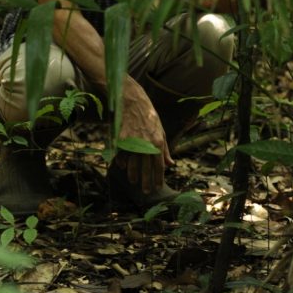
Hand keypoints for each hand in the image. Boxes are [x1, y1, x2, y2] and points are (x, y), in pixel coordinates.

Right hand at [116, 76, 173, 193]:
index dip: (158, 177)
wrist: (134, 102)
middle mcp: (146, 142)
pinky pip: (122, 153)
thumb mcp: (161, 131)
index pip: (159, 165)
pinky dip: (122, 161)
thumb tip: (170, 164)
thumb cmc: (149, 117)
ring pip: (133, 163)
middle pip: (146, 167)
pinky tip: (122, 168)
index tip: (157, 187)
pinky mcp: (123, 137)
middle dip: (146, 181)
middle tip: (146, 191)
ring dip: (133, 174)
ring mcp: (134, 141)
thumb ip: (165, 149)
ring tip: (133, 182)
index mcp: (158, 141)